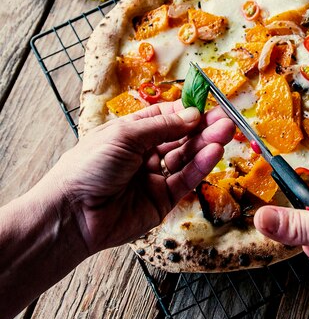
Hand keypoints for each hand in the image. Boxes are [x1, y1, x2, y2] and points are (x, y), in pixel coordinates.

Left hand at [52, 101, 234, 255]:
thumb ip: (163, 126)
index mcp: (131, 133)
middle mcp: (144, 154)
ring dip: (206, 144)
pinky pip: (185, 181)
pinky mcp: (161, 201)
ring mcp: (153, 178)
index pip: (165, 117)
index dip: (186, 111)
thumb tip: (193, 114)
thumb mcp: (125, 135)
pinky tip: (214, 151)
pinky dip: (200, 166)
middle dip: (203, 127)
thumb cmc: (89, 166)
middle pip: (180, 137)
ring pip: (186, 158)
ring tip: (226, 131)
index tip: (207, 105)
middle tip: (226, 119)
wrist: (73, 213)